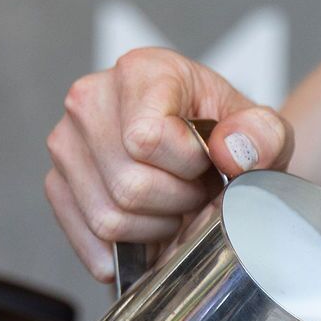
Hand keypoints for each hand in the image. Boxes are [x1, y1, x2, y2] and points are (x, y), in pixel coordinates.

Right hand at [44, 48, 292, 281]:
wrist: (207, 152)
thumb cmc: (228, 137)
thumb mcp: (264, 133)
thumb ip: (263, 136)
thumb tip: (231, 151)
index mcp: (141, 71)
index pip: (147, 139)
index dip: (188, 167)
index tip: (207, 162)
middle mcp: (90, 100)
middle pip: (129, 186)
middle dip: (176, 202)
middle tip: (194, 189)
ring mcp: (67, 144)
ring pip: (109, 219)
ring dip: (154, 226)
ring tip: (174, 201)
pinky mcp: (57, 184)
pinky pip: (92, 240)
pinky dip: (128, 248)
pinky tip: (150, 226)